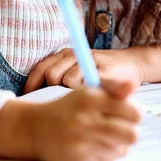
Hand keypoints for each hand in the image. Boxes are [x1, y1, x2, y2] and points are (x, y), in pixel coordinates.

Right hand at [0, 79, 140, 160]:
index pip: (132, 111)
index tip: (127, 114)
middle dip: (130, 132)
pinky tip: (92, 148)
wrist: (34, 129)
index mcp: (90, 100)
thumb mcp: (87, 93)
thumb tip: (132, 84)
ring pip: (121, 151)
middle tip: (121, 129)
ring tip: (102, 137)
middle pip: (132, 135)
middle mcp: (86, 121)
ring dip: (117, 145)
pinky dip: (105, 157)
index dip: (133, 113)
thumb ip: (112, 89)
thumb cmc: (67, 109)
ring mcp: (82, 144)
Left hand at [25, 48, 145, 92]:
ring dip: (70, 95)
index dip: (32, 86)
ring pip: (68, 80)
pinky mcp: (103, 69)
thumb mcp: (76, 71)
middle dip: (52, 91)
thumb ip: (59, 79)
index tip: (30, 101)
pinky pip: (87, 85)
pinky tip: (89, 103)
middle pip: (51, 75)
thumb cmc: (99, 73)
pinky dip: (86, 95)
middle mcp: (74, 55)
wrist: (130, 64)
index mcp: (64, 55)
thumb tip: (37, 98)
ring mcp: (89, 61)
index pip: (40, 69)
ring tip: (76, 104)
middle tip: (59, 105)